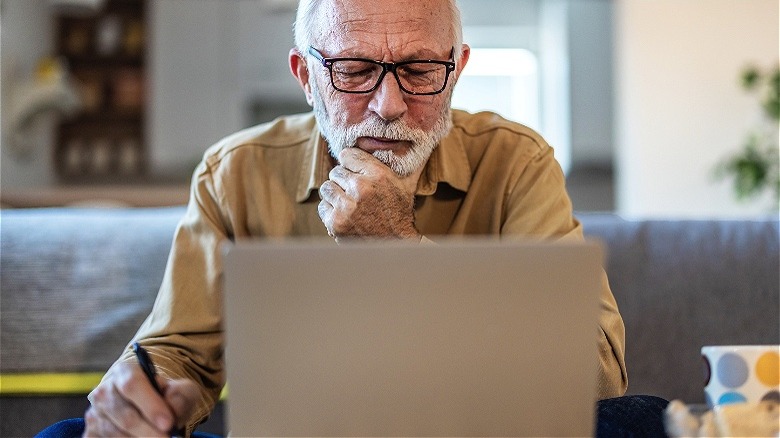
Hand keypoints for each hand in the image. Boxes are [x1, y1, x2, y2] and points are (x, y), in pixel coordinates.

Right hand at [84, 362, 198, 436]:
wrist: (145, 404)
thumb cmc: (163, 395)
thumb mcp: (180, 388)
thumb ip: (181, 394)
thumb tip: (174, 407)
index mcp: (125, 372)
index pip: (133, 385)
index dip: (151, 406)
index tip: (168, 424)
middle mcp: (105, 391)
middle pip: (125, 415)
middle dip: (148, 431)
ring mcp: (95, 413)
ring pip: (115, 433)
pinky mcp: (91, 432)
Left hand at [318, 148, 420, 241]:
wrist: (395, 246)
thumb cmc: (399, 214)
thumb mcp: (403, 184)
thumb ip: (395, 163)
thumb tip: (409, 142)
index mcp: (378, 174)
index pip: (347, 154)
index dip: (350, 163)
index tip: (353, 171)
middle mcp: (361, 188)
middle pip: (335, 171)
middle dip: (343, 181)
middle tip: (354, 192)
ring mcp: (346, 207)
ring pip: (326, 188)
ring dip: (335, 195)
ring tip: (348, 203)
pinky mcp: (336, 223)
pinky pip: (323, 207)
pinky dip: (331, 211)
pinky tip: (344, 215)